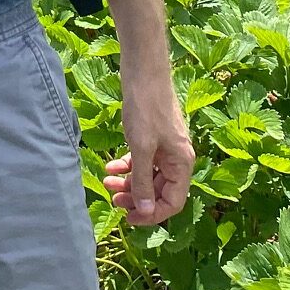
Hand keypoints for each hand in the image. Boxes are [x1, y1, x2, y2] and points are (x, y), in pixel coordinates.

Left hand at [102, 77, 194, 227]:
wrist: (143, 71)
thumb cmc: (146, 108)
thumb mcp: (142, 148)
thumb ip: (142, 181)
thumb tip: (146, 213)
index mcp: (182, 164)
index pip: (173, 202)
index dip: (152, 214)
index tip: (129, 218)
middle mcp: (177, 159)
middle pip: (158, 191)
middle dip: (136, 198)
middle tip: (113, 201)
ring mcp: (165, 148)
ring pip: (147, 176)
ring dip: (128, 182)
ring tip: (107, 183)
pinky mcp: (152, 137)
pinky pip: (141, 160)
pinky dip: (126, 165)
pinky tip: (110, 165)